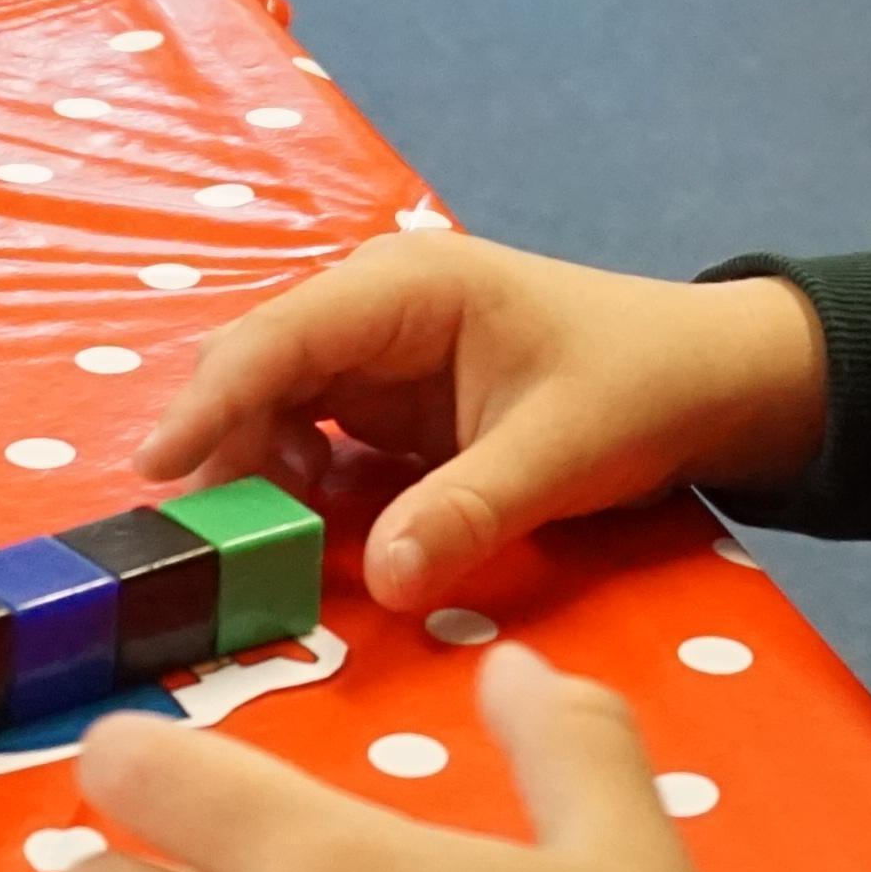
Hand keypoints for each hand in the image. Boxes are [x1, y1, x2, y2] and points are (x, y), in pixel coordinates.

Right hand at [139, 236, 828, 613]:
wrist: (713, 381)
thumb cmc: (643, 385)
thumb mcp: (562, 449)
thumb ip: (470, 510)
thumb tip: (386, 583)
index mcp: (410, 288)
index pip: (282, 336)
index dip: (214, 401)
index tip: (158, 468)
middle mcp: (376, 313)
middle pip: (261, 372)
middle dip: (225, 446)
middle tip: (205, 540)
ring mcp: (379, 362)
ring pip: (277, 412)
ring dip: (259, 475)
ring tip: (266, 546)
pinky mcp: (392, 411)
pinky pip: (316, 446)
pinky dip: (300, 492)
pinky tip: (309, 539)